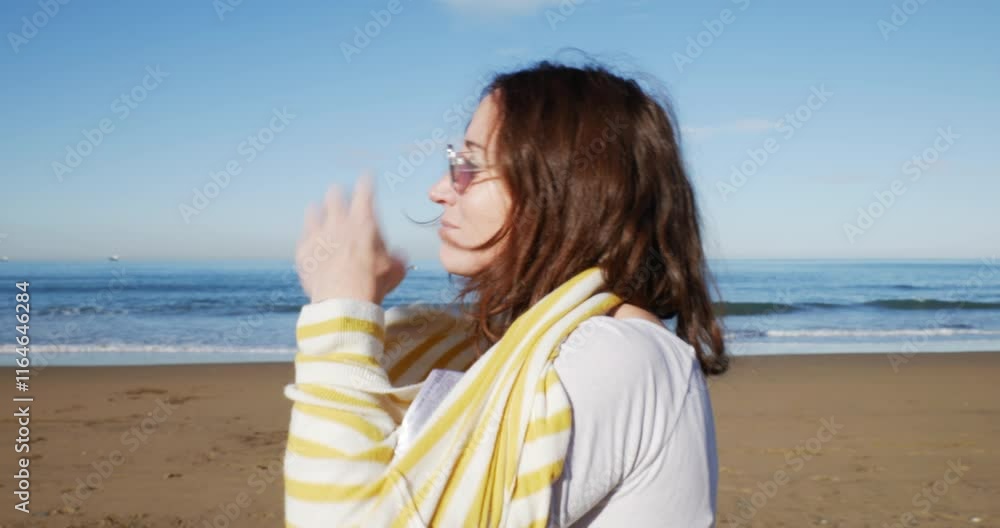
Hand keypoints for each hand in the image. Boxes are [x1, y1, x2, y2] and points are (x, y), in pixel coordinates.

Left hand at [296, 174, 407, 304]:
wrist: (343, 301)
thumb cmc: (373, 284)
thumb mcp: (395, 269)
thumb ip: (396, 257)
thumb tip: (400, 256)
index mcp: (364, 221)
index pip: (365, 190)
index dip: (367, 181)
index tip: (367, 176)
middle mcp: (339, 222)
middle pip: (335, 195)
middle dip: (339, 193)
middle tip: (339, 193)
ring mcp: (317, 234)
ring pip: (314, 211)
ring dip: (318, 211)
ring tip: (318, 212)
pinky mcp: (303, 250)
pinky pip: (304, 237)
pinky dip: (309, 238)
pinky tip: (310, 242)